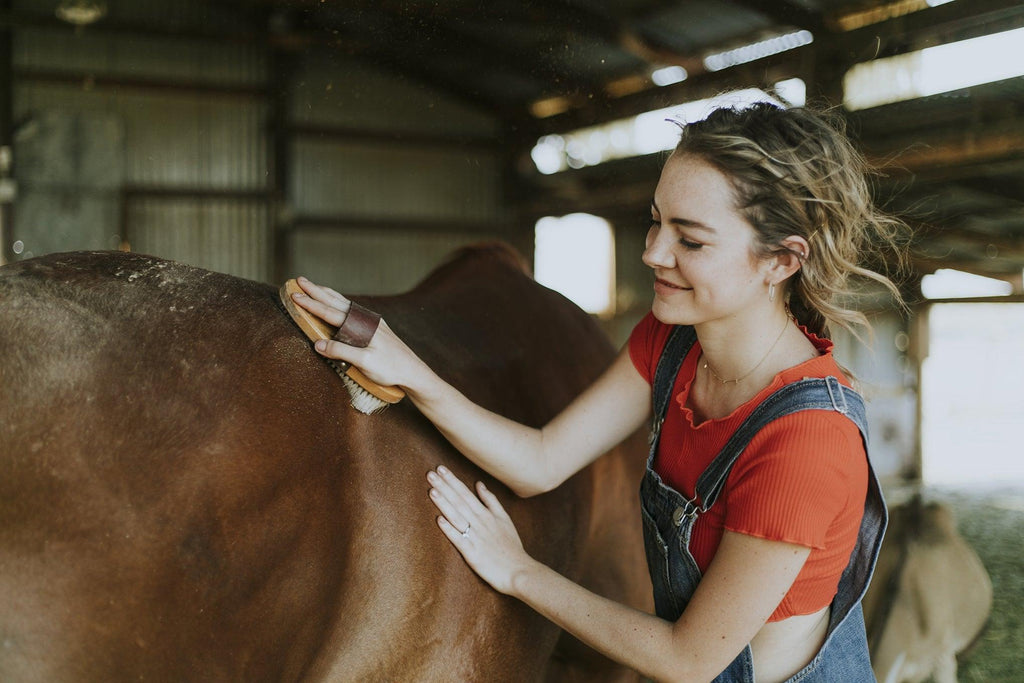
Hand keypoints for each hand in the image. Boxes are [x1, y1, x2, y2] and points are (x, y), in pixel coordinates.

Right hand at [290, 276, 426, 389]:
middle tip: (298, 280)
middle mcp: (366, 319)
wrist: (413, 371)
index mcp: (362, 326)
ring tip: (314, 286)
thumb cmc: (391, 368)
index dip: (311, 304)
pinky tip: (338, 303)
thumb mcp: (365, 362)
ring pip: (344, 303)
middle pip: (336, 302)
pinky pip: (352, 309)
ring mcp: (371, 321)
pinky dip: (340, 303)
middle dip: (316, 291)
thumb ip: (341, 352)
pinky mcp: (375, 327)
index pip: (331, 313)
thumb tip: (318, 344)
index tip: (295, 296)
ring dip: (328, 294)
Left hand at [427, 466, 532, 595]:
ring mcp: (476, 537)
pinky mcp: (472, 553)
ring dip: (444, 503)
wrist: (518, 570)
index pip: (466, 493)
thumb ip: (491, 501)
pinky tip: (438, 520)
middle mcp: (480, 522)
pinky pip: (459, 539)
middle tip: (430, 473)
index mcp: (486, 514)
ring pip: (457, 517)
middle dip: (444, 486)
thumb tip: (479, 484)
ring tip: (431, 490)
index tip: (440, 469)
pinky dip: (449, 529)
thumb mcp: (504, 518)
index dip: (452, 480)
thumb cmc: (511, 546)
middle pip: (459, 501)